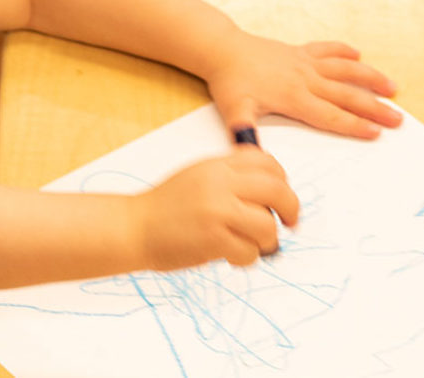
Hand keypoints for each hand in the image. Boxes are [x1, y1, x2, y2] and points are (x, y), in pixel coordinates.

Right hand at [130, 148, 299, 269]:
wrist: (132, 227)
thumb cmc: (165, 207)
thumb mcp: (198, 177)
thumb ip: (230, 177)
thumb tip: (273, 191)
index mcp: (216, 166)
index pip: (267, 163)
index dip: (282, 181)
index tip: (280, 197)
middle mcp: (219, 184)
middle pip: (277, 191)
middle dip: (291, 210)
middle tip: (289, 223)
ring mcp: (216, 211)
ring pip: (267, 226)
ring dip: (265, 241)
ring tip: (248, 245)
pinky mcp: (213, 239)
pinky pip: (250, 253)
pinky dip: (245, 259)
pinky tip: (229, 256)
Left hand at [203, 32, 401, 138]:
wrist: (221, 49)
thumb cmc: (229, 81)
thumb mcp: (234, 110)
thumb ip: (244, 131)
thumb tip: (251, 154)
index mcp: (293, 97)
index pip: (329, 115)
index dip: (353, 125)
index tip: (376, 133)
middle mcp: (305, 79)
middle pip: (346, 95)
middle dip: (374, 108)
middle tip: (398, 119)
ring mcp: (304, 62)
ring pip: (344, 69)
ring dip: (369, 78)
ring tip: (392, 87)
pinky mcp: (298, 50)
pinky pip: (326, 49)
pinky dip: (343, 51)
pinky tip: (358, 55)